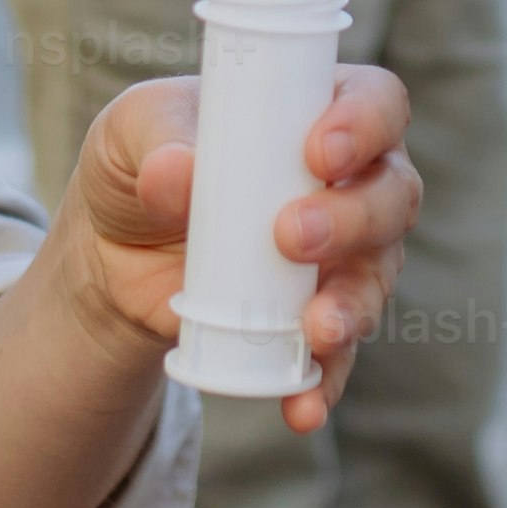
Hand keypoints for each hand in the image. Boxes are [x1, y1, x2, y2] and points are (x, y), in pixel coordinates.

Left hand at [63, 65, 422, 432]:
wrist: (114, 252)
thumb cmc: (142, 160)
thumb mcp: (132, 130)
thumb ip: (156, 142)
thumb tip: (177, 174)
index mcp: (320, 110)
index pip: (378, 102)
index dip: (366, 124)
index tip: (319, 154)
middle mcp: (350, 181)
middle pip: (392, 194)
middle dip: (354, 219)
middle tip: (291, 237)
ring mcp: (343, 256)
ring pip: (377, 277)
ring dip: (353, 306)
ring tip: (315, 329)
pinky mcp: (315, 319)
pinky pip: (337, 356)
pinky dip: (323, 382)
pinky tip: (301, 405)